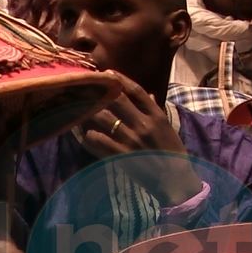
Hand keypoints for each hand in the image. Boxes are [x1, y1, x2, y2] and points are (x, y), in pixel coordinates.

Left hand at [77, 72, 202, 205]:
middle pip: (116, 99)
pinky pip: (98, 140)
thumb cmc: (171, 152)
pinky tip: (79, 131)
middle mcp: (144, 124)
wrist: (175, 180)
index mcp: (157, 115)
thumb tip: (148, 94)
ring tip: (76, 106)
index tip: (107, 72)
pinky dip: (86, 134)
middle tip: (85, 86)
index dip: (120, 79)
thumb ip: (155, 110)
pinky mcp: (121, 155)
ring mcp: (132, 140)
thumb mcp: (167, 128)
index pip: (136, 91)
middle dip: (99, 91)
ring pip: (103, 118)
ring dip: (88, 111)